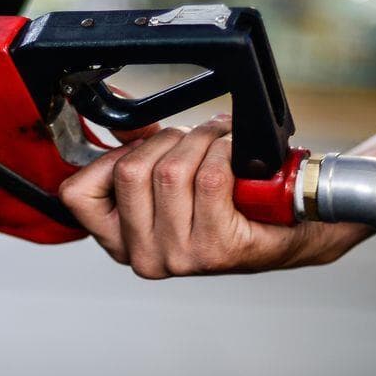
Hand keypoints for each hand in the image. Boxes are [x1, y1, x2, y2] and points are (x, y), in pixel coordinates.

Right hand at [59, 115, 368, 277]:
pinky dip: (225, 151)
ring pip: (170, 170)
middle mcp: (145, 257)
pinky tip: (237, 154)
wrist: (298, 225)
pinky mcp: (218, 248)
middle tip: (193, 141)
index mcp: (121, 242)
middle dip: (166, 140)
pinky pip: (210, 176)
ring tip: (220, 142)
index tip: (140, 149)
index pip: (78, 193)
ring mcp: (180, 257)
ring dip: (201, 140)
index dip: (108, 158)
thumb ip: (136, 150)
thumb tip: (116, 118)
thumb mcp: (170, 177)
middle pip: (130, 170)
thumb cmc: (232, 200)